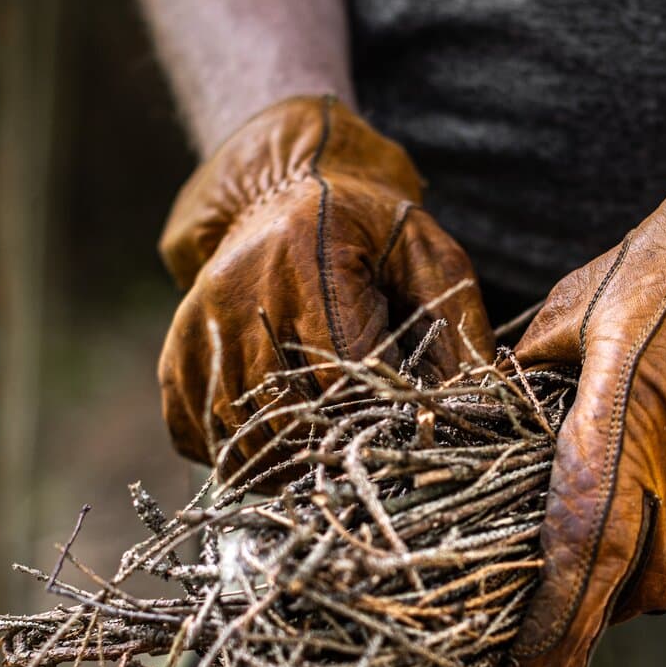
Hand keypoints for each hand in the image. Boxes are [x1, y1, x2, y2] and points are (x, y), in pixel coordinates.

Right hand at [157, 94, 494, 468]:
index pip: (342, 372)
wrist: (288, 187)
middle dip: (332, 458)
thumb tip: (488, 406)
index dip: (376, 422)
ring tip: (326, 478)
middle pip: (284, 413)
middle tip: (369, 478)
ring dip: (283, 471)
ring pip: (235, 433)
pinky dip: (232, 457)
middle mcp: (241, 291)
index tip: (403, 446)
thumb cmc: (372, 228)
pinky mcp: (177, 351)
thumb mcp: (430, 258)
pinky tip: (275, 454)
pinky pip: (195, 430)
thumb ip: (460, 327)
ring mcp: (198, 324)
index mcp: (312, 256)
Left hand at [505, 106, 665, 666]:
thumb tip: (481, 440)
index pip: (583, 557)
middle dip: (601, 598)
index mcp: (626, 424)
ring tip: (654, 488)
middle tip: (579, 573)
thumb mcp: (580, 309)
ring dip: (660, 557)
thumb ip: (529, 386)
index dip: (553, 633)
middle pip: (637, 587)